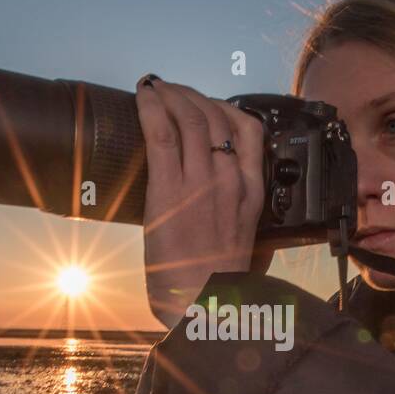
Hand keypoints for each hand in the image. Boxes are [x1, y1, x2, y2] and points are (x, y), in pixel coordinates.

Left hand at [135, 74, 274, 328]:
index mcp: (252, 191)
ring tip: (154, 87)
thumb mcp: (243, 240)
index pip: (249, 129)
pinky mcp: (169, 191)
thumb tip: (218, 200)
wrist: (204, 306)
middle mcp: (231, 180)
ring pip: (190, 117)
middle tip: (171, 89)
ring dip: (170, 94)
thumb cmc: (217, 282)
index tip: (206, 102)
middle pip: (216, 116)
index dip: (224, 106)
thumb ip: (236, 212)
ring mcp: (201, 183)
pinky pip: (162, 134)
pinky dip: (151, 107)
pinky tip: (142, 95)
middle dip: (191, 94)